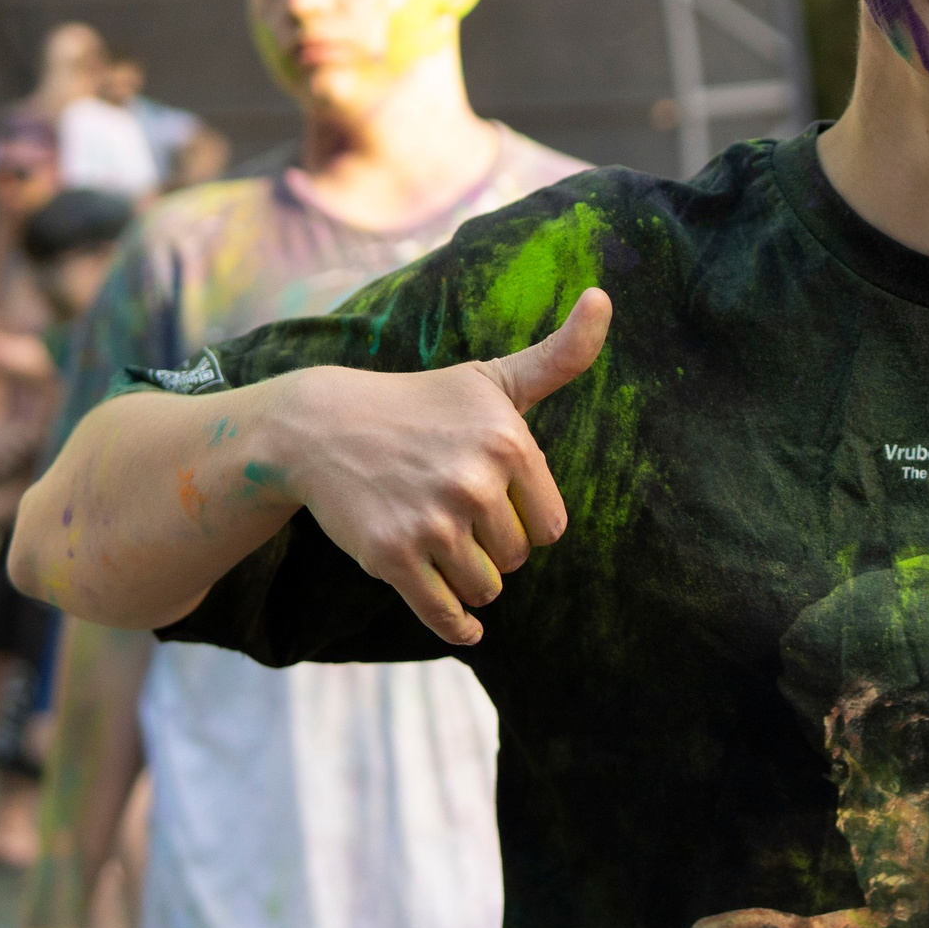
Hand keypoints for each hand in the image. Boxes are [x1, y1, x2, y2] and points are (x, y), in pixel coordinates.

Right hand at [263, 288, 609, 645]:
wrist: (324, 425)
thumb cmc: (423, 403)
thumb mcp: (494, 378)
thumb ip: (560, 355)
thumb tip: (604, 297)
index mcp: (510, 443)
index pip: (551, 526)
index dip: (525, 517)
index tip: (494, 495)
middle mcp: (474, 484)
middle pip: (517, 559)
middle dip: (495, 547)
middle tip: (456, 516)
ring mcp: (431, 524)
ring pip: (485, 589)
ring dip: (471, 580)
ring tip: (441, 541)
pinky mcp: (392, 558)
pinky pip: (445, 614)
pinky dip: (459, 628)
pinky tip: (468, 630)